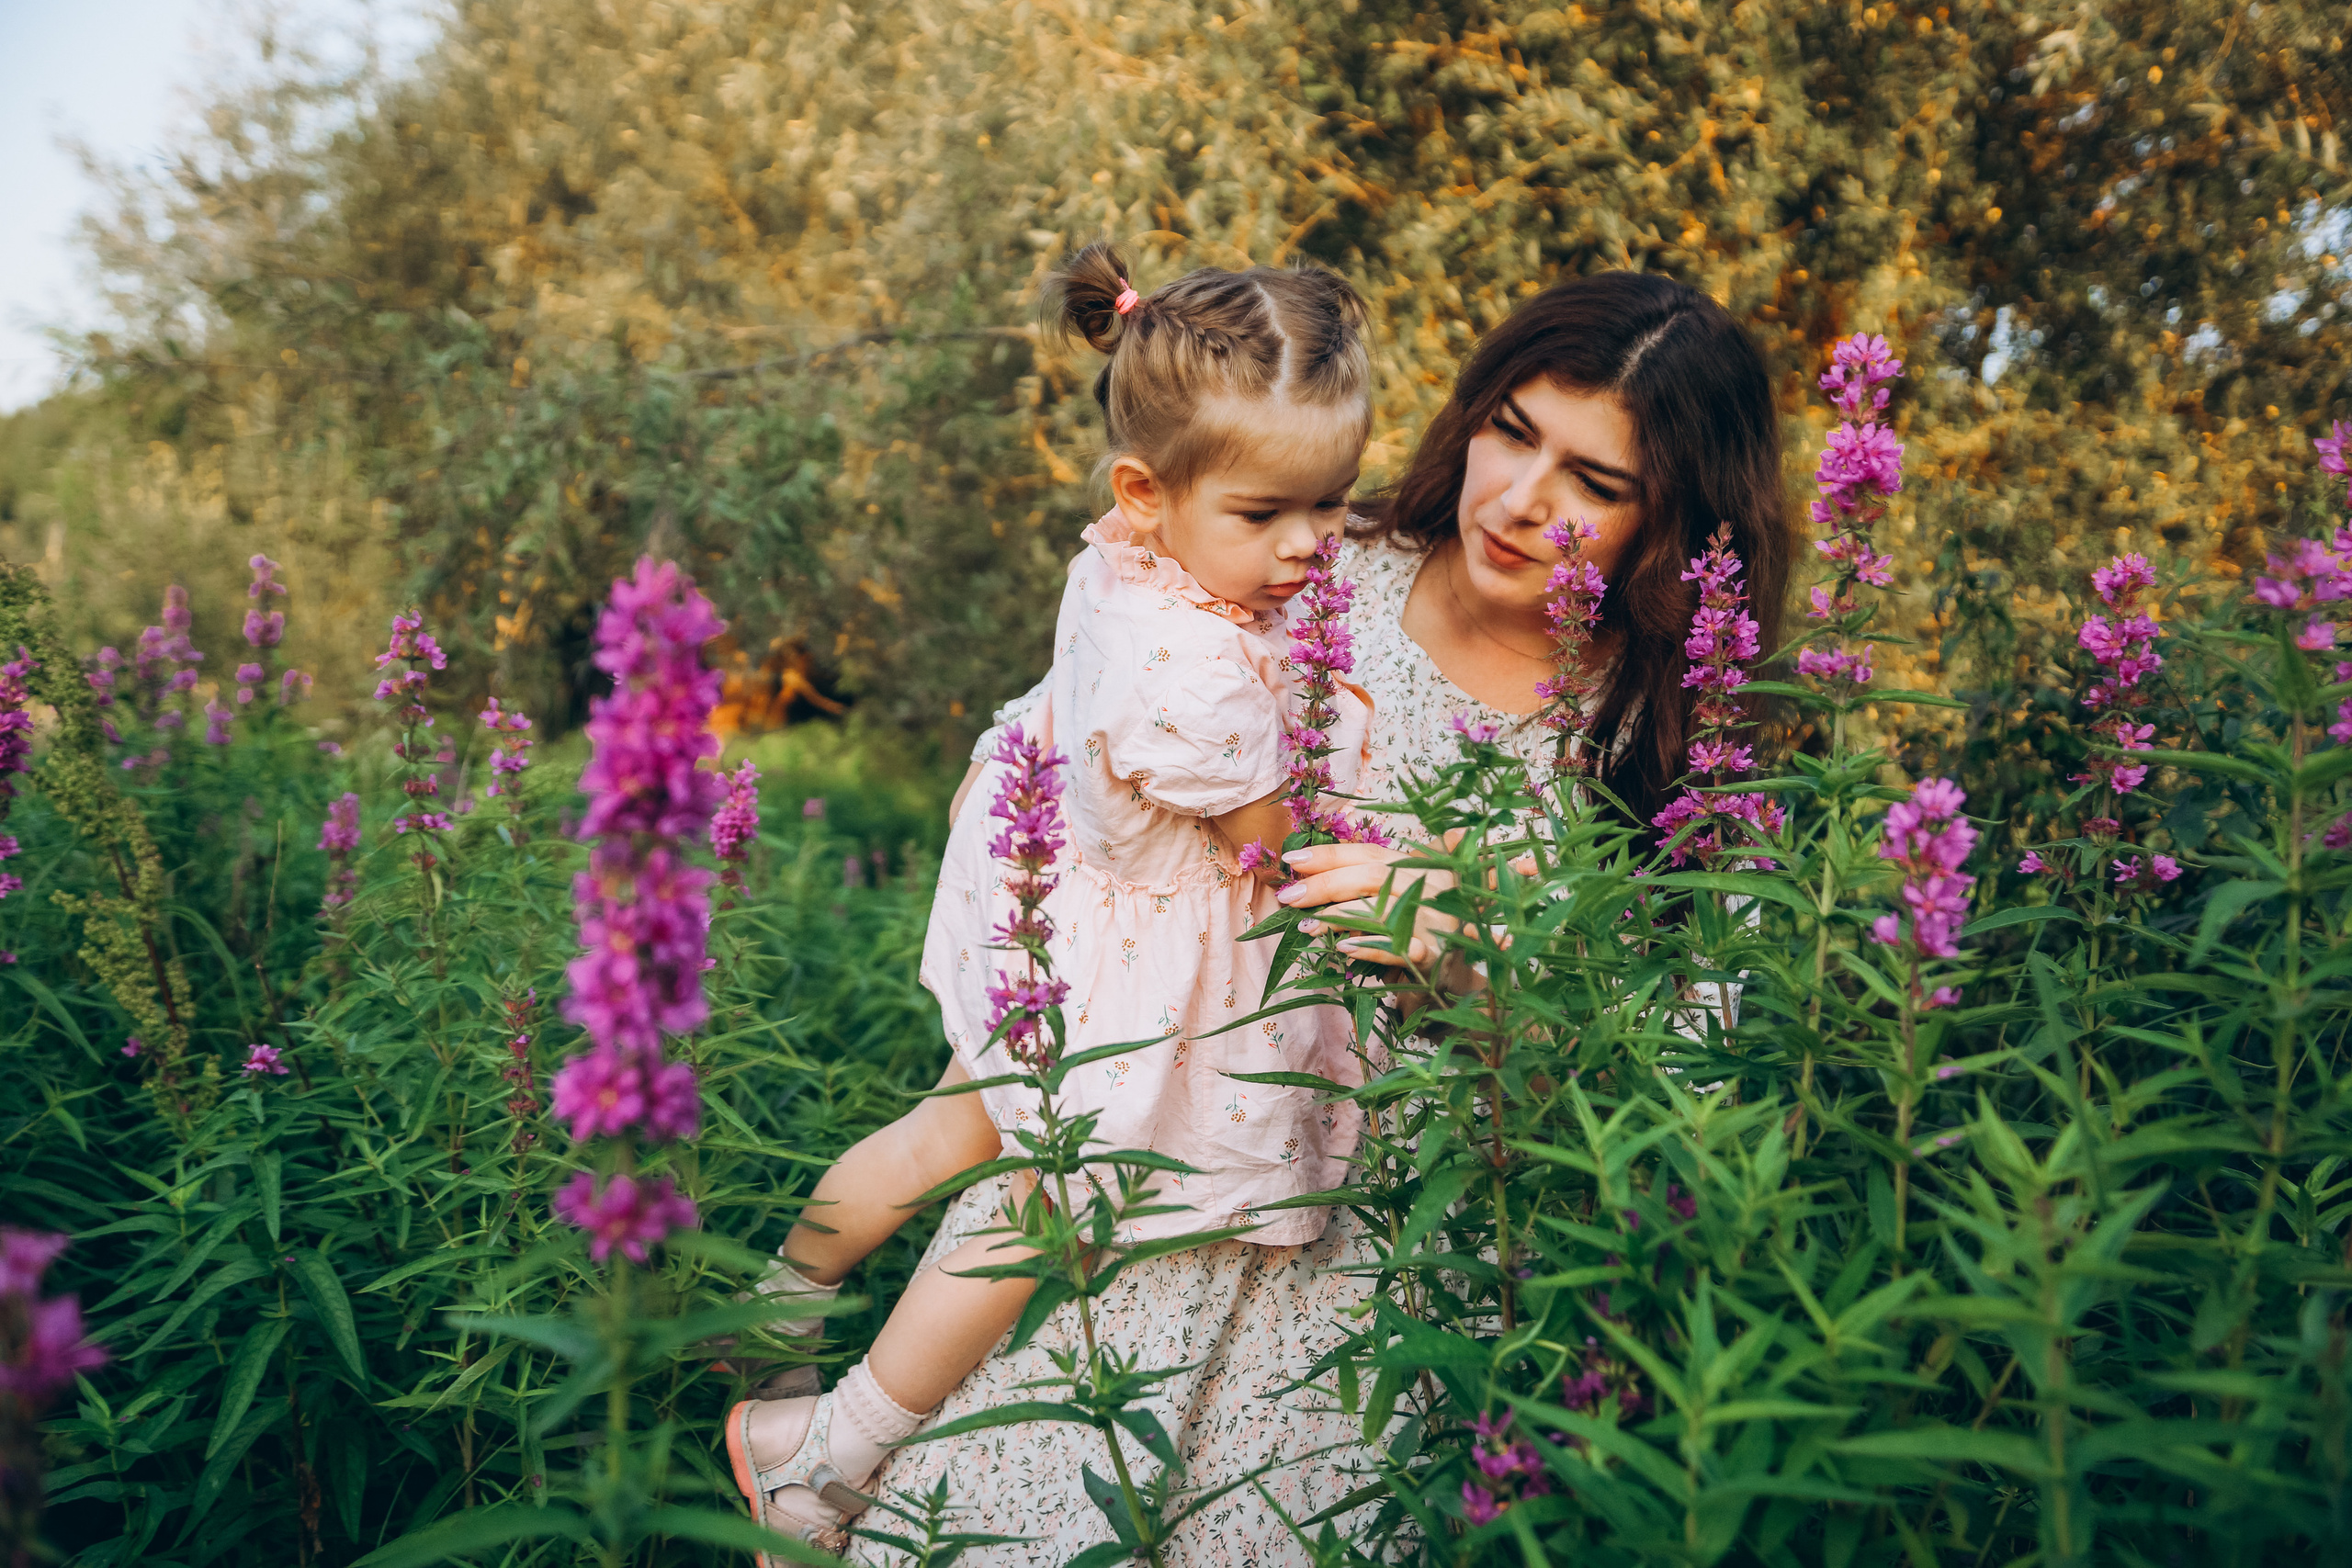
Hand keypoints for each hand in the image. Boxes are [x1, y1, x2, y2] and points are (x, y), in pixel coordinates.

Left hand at [1275, 838, 1461, 969]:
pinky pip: (1398, 948)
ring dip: (1338, 916)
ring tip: (1306, 926)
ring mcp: (1433, 921)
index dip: (1330, 855)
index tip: (1292, 860)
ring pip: (1382, 909)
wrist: (1458, 968)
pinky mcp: (1434, 954)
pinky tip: (1342, 948)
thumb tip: (1308, 870)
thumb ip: (1364, 881)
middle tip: (1289, 897)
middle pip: (1372, 877)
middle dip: (1325, 884)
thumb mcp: (1398, 896)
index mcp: (1417, 868)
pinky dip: (1369, 947)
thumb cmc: (1418, 926)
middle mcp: (1428, 888)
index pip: (1368, 854)